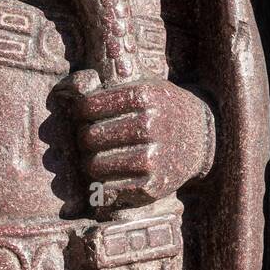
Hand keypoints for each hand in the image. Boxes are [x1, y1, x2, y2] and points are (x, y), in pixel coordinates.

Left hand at [65, 70, 214, 208]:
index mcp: (143, 96)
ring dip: (90, 164)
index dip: (81, 112)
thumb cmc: (161, 108)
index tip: (86, 116)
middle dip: (84, 139)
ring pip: (95, 165)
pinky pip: (109, 188)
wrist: (201, 137)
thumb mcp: (145, 84)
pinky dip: (102, 185)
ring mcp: (152, 157)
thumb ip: (112, 81)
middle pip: (89, 137)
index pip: (88, 107)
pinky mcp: (152, 184)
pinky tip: (110, 175)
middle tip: (90, 140)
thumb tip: (69, 87)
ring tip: (98, 157)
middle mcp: (149, 125)